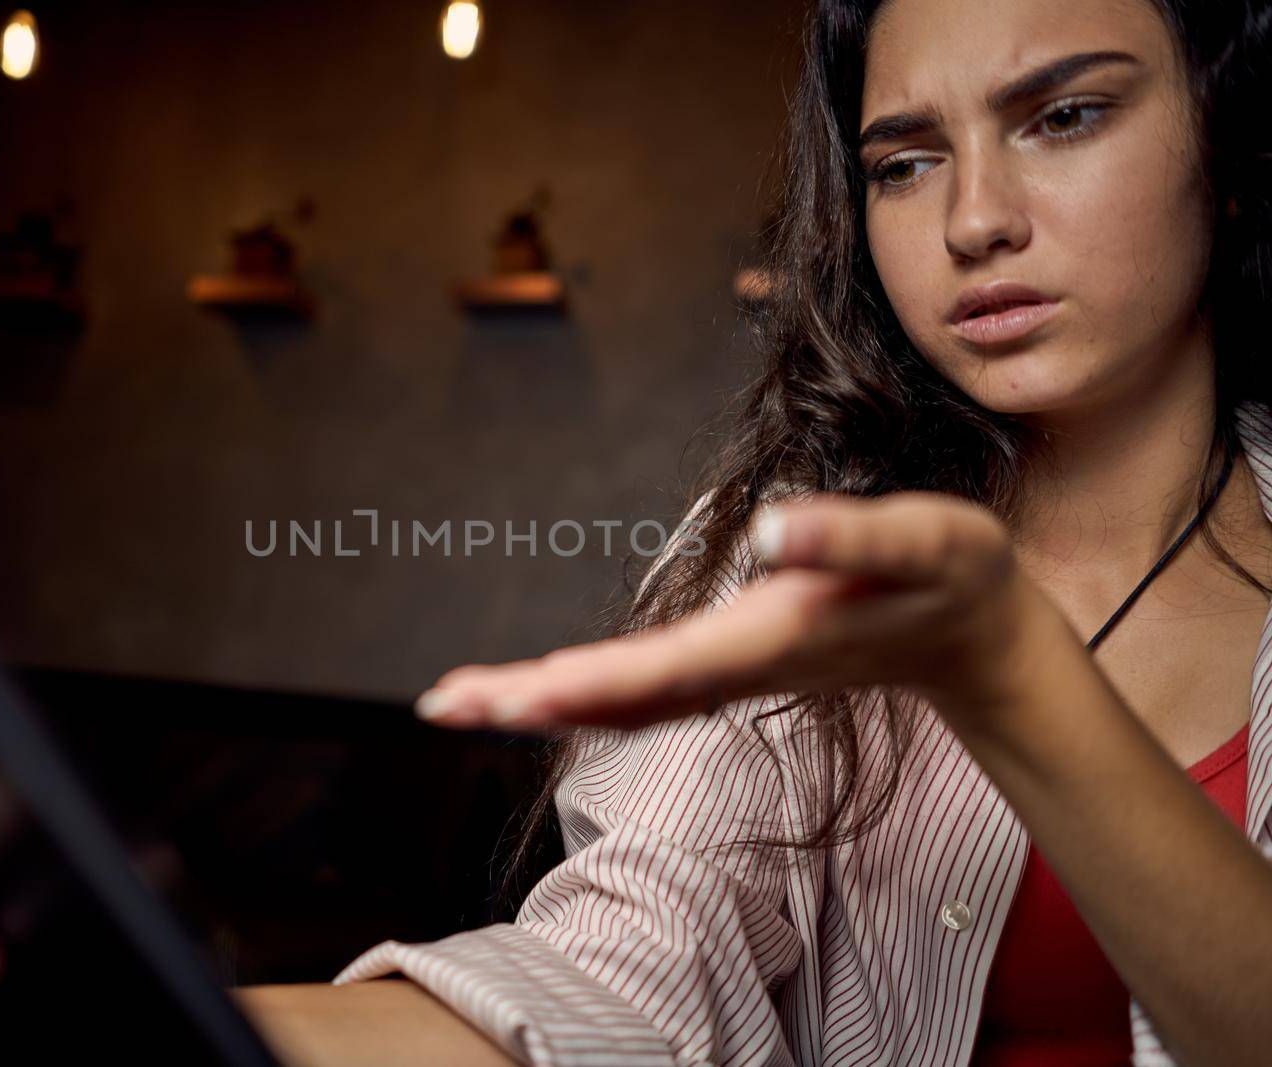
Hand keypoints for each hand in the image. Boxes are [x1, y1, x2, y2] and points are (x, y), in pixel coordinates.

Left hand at [412, 491, 1047, 732]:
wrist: (970, 634)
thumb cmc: (949, 576)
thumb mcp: (923, 542)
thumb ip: (852, 542)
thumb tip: (777, 530)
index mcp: (775, 639)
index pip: (669, 669)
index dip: (593, 680)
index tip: (521, 689)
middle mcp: (740, 667)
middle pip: (621, 698)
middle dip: (531, 701)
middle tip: (443, 704)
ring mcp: (729, 674)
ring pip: (620, 701)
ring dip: (539, 701)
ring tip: (459, 701)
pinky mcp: (727, 666)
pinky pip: (638, 691)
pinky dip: (578, 692)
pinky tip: (536, 687)